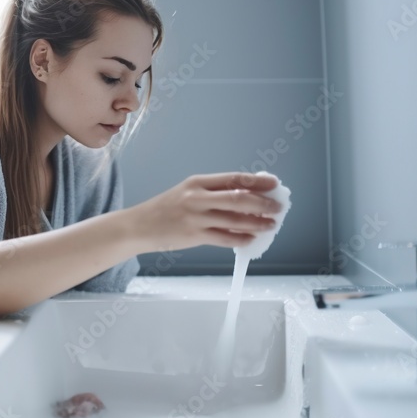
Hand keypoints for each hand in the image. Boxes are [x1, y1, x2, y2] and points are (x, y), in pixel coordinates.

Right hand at [127, 172, 281, 252]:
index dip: (257, 181)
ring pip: (235, 219)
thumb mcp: (187, 193)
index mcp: (197, 182)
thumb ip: (212, 194)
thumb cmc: (164, 209)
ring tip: (270, 224)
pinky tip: (251, 239)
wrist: (139, 226)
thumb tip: (245, 197)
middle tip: (277, 207)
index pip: (233, 178)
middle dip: (262, 203)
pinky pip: (225, 238)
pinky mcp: (194, 236)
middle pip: (238, 198)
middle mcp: (197, 197)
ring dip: (257, 222)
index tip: (273, 184)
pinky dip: (242, 239)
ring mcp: (196, 217)